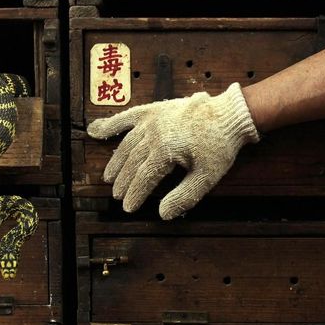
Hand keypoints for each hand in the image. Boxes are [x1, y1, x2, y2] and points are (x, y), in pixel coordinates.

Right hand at [87, 83, 259, 219]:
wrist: (229, 115)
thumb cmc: (220, 147)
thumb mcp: (207, 177)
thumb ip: (184, 197)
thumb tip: (163, 214)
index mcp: (167, 150)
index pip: (144, 178)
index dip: (134, 195)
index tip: (128, 208)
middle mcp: (154, 134)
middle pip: (132, 163)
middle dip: (123, 182)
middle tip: (117, 195)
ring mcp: (152, 120)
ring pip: (127, 144)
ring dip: (116, 162)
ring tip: (109, 177)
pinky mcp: (154, 109)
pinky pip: (127, 117)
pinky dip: (111, 124)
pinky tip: (95, 130)